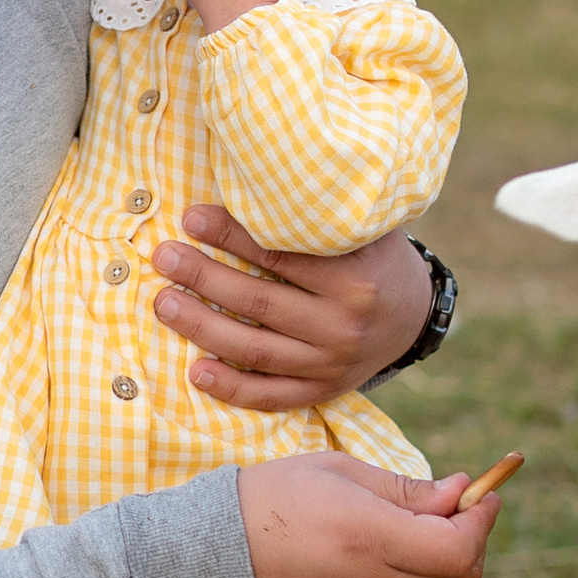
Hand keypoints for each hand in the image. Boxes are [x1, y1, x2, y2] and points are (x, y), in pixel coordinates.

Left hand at [151, 206, 432, 411]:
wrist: (414, 314)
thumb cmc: (376, 257)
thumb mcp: (363, 227)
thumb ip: (318, 214)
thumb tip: (254, 182)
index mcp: (354, 281)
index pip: (279, 257)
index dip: (230, 236)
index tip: (191, 218)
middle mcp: (343, 327)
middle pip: (258, 303)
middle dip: (203, 277)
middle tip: (163, 257)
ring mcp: (331, 365)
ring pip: (256, 351)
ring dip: (203, 328)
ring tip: (163, 305)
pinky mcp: (322, 391)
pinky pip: (271, 396)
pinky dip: (232, 387)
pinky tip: (196, 371)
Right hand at [237, 455, 500, 577]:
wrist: (206, 561)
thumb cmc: (270, 500)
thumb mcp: (338, 473)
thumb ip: (406, 489)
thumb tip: (461, 492)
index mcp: (368, 536)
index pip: (460, 547)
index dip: (480, 521)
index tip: (480, 497)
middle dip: (467, 543)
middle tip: (449, 518)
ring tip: (413, 550)